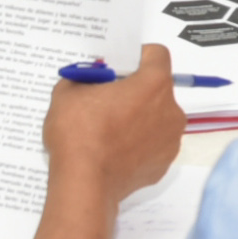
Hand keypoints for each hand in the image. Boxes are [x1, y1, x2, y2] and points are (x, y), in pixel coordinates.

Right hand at [42, 44, 183, 204]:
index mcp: (153, 84)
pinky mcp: (162, 164)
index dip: (137, 56)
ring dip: (138, 116)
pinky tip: (113, 148)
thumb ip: (83, 77)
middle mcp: (170, 110)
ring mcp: (169, 140)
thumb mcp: (68, 91)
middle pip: (157, 87)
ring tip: (108, 126)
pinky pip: (153, 144)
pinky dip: (138, 143)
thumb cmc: (79, 136)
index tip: (121, 65)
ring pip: (156, 117)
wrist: (83, 184)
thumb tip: (88, 79)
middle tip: (107, 96)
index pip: (157, 54)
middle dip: (135, 88)